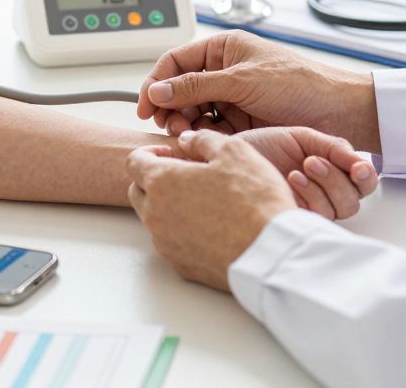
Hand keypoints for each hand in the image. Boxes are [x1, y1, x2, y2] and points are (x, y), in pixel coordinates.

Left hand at [126, 128, 297, 291]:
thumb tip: (186, 140)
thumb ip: (202, 139)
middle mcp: (155, 215)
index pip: (134, 162)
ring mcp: (166, 244)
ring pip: (154, 219)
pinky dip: (182, 232)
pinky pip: (172, 243)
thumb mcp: (234, 151)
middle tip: (184, 176)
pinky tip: (210, 228)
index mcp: (162, 182)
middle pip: (138, 191)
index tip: (171, 153)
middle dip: (154, 179)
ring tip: (201, 201)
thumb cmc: (254, 199)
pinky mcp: (181, 266)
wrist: (271, 253)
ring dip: (168, 206)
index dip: (150, 152)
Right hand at [137, 31, 381, 153]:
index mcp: (223, 48)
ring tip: (188, 135)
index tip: (146, 107)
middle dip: (170, 107)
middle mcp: (224, 70)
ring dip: (185, 123)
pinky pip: (210, 127)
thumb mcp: (242, 81)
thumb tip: (157, 90)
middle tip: (170, 127)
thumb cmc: (299, 85)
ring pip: (192, 110)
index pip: (175, 62)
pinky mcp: (240, 120)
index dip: (156, 82)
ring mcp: (232, 97)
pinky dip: (202, 135)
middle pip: (179, 88)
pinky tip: (204, 142)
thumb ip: (196, 86)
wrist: (337, 113)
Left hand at [238, 127, 375, 218]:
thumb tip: (362, 163)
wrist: (227, 154)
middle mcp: (323, 194)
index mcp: (329, 171)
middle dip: (337, 180)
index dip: (366, 176)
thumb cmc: (262, 146)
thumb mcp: (301, 138)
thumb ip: (332, 147)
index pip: (363, 182)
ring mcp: (308, 209)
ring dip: (324, 186)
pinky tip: (290, 179)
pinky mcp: (292, 220)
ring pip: (338, 210)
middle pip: (353, 200)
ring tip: (300, 167)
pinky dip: (309, 195)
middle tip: (313, 161)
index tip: (357, 168)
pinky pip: (316, 215)